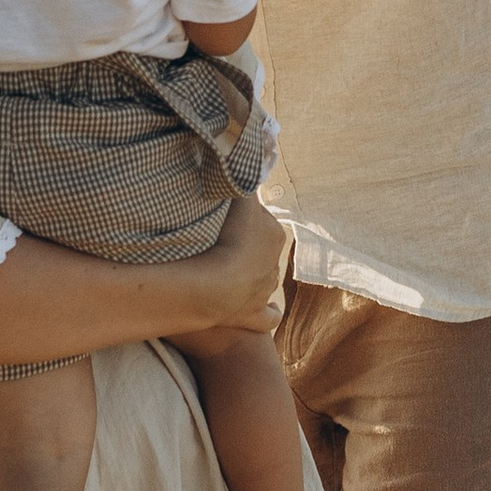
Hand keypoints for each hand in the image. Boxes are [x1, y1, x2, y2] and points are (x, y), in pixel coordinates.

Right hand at [193, 190, 290, 331]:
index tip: (223, 219)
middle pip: (259, 250)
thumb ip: (244, 188)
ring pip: (263, 280)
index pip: (258, 220)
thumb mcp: (239, 201)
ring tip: (226, 273)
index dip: (240, 219)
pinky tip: (265, 309)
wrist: (217, 284)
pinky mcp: (254, 316)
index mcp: (274, 235)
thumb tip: (247, 173)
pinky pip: (268, 317)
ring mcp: (265, 292)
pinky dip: (268, 313)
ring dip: (249, 277)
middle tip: (219, 244)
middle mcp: (274, 264)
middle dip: (245, 248)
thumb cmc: (228, 237)